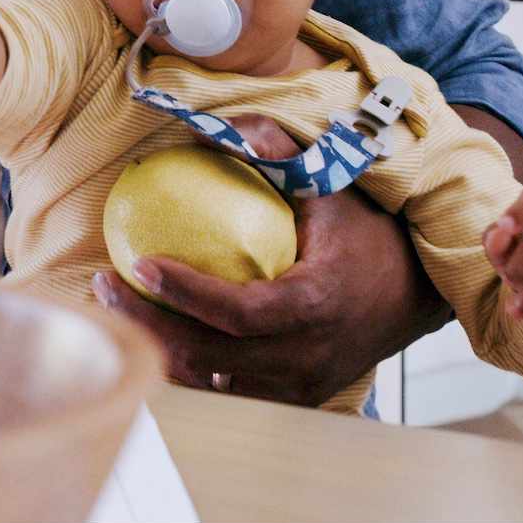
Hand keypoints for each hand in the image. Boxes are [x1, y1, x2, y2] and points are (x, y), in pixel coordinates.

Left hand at [90, 115, 447, 406]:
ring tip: (117, 309)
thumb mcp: (329, 186)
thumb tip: (212, 126)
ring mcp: (300, 384)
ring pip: (213, 384)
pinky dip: (189, 368)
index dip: (185, 293)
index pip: (237, 312)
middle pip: (209, 356)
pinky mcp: (294, 396)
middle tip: (105, 286)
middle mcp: (306, 355)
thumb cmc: (368, 234)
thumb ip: (274, 153)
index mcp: (314, 305)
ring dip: (159, 351)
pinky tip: (153, 333)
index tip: (140, 262)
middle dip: (147, 326)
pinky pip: (230, 391)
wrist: (418, 293)